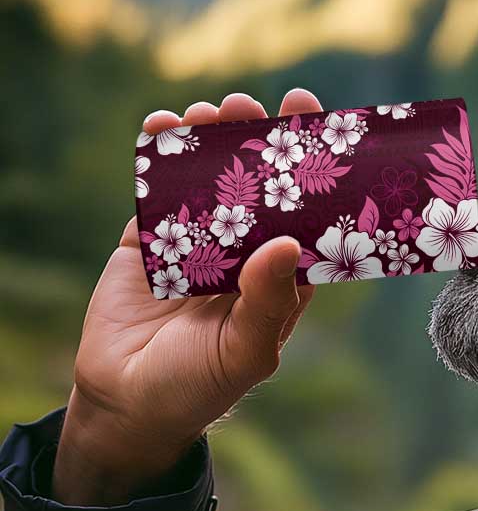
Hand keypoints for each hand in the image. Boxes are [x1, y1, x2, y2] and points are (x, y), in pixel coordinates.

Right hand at [52, 89, 322, 503]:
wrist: (126, 404)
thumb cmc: (200, 386)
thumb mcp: (245, 351)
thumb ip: (268, 301)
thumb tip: (287, 243)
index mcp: (280, 278)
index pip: (305, 217)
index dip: (312, 174)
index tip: (317, 128)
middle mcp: (244, 254)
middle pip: (257, 188)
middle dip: (258, 143)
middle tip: (255, 106)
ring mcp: (196, 244)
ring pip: (207, 182)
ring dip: (210, 142)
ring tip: (211, 112)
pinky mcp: (149, 241)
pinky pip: (156, 193)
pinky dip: (156, 159)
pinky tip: (162, 127)